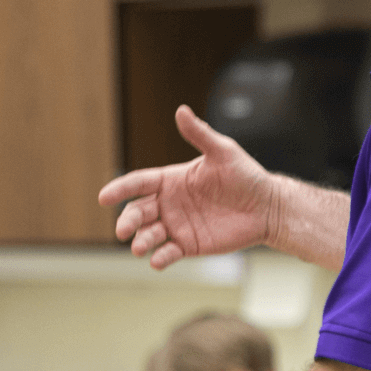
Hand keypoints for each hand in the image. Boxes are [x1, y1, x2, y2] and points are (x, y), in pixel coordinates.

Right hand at [99, 105, 276, 268]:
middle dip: (127, 221)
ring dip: (141, 241)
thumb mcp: (223, 152)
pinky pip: (168, 253)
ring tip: (139, 247)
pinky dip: (160, 257)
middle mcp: (169, 203)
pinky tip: (157, 260)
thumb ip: (200, 134)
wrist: (266, 207)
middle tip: (123, 230)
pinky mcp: (188, 245)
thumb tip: (181, 110)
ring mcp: (177, 225)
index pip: (139, 183)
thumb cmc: (245, 176)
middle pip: (138, 211)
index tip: (104, 197)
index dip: (120, 189)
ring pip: (149, 234)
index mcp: (171, 180)